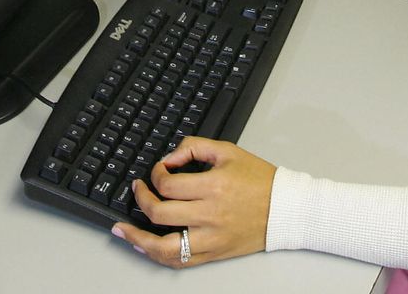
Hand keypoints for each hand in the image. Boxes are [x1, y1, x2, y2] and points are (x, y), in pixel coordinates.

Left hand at [111, 137, 273, 267]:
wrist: (285, 208)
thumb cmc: (260, 180)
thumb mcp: (228, 151)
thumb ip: (195, 146)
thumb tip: (170, 157)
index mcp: (213, 186)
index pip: (168, 183)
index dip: (156, 174)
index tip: (158, 171)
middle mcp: (210, 214)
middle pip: (160, 213)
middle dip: (141, 199)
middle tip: (137, 191)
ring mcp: (211, 238)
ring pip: (164, 246)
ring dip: (138, 238)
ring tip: (122, 230)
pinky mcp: (214, 252)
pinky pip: (180, 261)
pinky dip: (158, 256)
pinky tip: (145, 247)